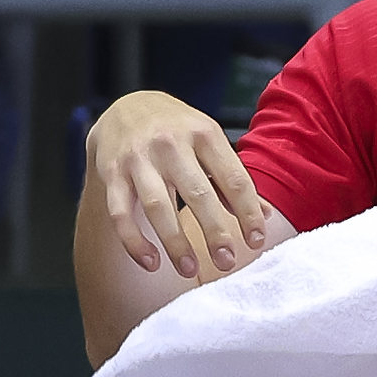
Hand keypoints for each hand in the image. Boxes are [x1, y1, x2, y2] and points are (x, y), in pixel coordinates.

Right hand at [87, 89, 280, 279]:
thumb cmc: (176, 131)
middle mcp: (171, 144)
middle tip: (226, 262)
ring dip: (175, 242)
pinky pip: (121, 213)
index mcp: (204, 134)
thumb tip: (265, 216)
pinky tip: (151, 262)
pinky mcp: (111, 173)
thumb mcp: (209, 142)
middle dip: (215, 232)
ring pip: (158, 206)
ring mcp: (138, 158)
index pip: (234, 178)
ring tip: (191, 270)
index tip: (256, 241)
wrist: (124, 107)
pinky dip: (134, 241)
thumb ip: (232, 179)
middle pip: (198, 194)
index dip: (248, 212)